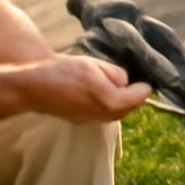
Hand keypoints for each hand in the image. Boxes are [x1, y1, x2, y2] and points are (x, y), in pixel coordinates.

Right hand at [20, 54, 150, 122]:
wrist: (35, 86)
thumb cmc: (65, 71)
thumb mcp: (94, 64)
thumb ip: (115, 74)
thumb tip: (125, 82)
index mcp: (108, 100)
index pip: (136, 98)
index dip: (144, 88)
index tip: (148, 81)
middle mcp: (102, 115)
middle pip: (127, 109)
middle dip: (135, 97)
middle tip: (139, 83)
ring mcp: (90, 120)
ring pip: (116, 114)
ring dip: (122, 102)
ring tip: (124, 87)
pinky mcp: (81, 120)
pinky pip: (103, 115)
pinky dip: (110, 105)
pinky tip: (105, 93)